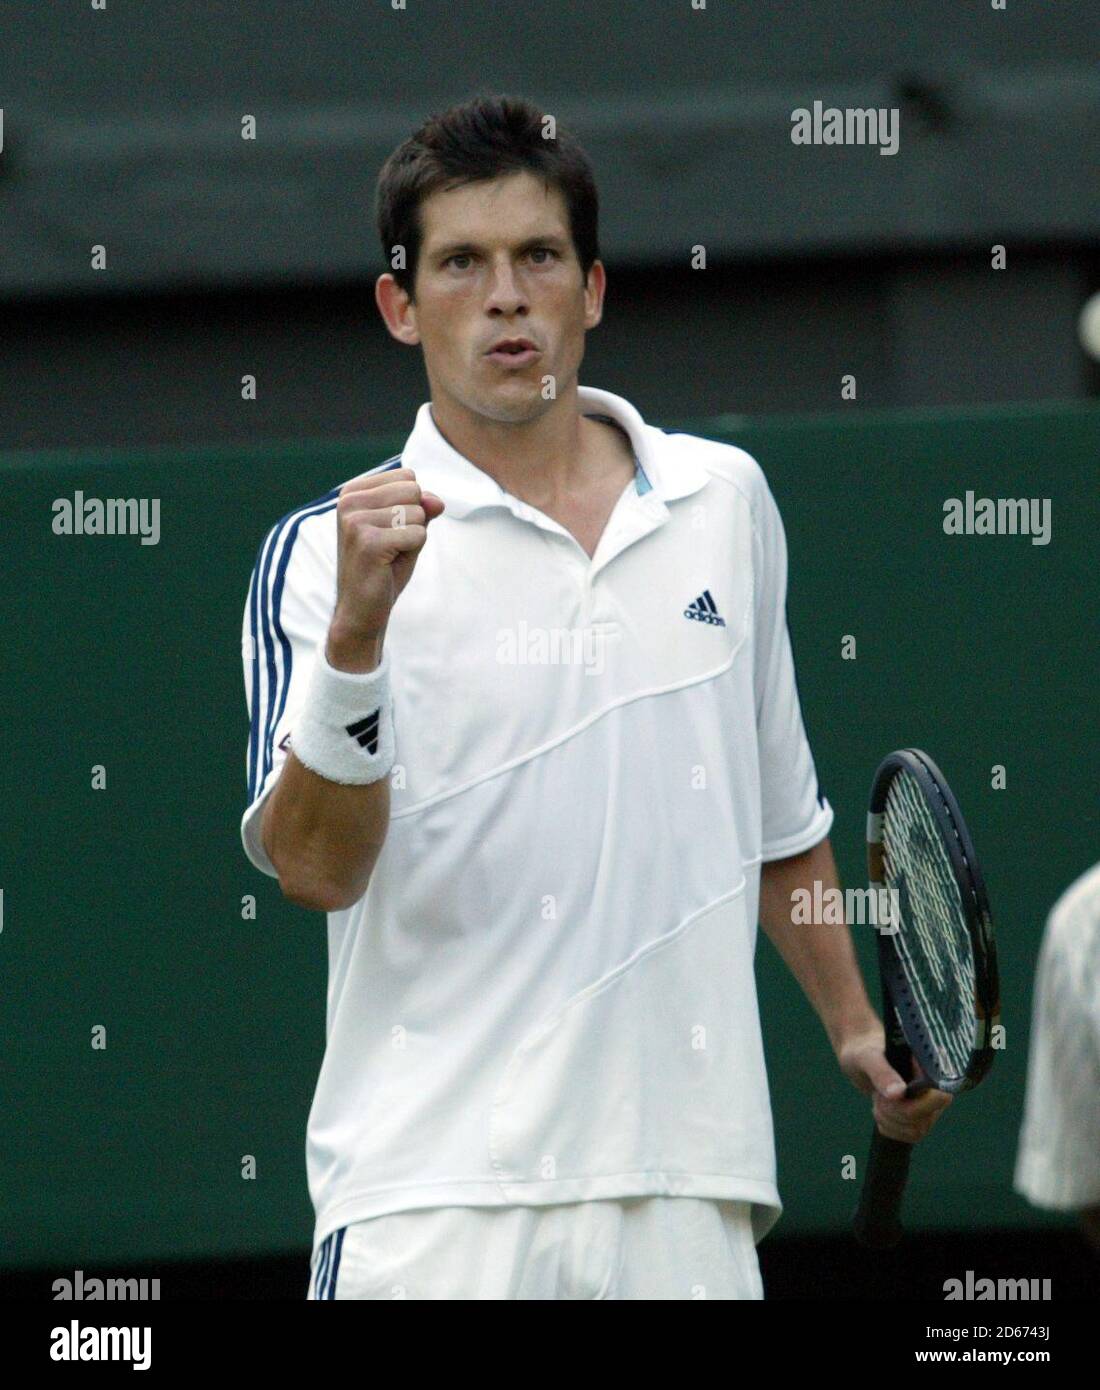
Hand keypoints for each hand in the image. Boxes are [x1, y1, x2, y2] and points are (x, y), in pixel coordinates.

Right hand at [329, 468, 444, 660]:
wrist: (361, 609)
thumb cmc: (384, 567)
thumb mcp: (406, 529)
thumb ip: (422, 508)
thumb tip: (437, 500)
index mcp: (353, 492)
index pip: (408, 476)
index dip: (412, 505)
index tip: (389, 529)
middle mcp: (349, 501)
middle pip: (414, 490)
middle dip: (414, 520)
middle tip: (391, 544)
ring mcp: (355, 520)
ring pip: (418, 513)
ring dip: (412, 538)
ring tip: (389, 555)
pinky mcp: (368, 541)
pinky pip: (417, 534)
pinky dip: (412, 551)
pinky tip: (388, 564)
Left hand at [836, 1024, 952, 1143]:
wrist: (860, 1059)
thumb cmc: (865, 1051)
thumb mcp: (867, 1058)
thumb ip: (882, 1072)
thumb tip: (899, 1093)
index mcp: (929, 1067)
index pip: (941, 1097)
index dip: (916, 1104)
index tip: (890, 1096)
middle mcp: (935, 1087)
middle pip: (925, 1118)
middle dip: (894, 1111)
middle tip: (878, 1095)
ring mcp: (928, 1104)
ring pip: (917, 1130)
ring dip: (890, 1121)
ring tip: (878, 1101)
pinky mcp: (919, 1117)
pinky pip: (910, 1136)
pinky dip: (891, 1129)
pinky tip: (882, 1111)